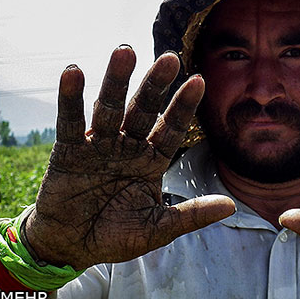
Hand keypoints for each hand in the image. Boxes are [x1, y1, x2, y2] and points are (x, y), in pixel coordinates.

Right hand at [25, 46, 234, 269]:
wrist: (73, 247)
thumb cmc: (117, 236)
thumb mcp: (158, 228)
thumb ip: (191, 214)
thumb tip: (231, 206)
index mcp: (152, 161)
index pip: (172, 129)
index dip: (184, 107)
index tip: (200, 81)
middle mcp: (128, 147)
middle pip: (144, 110)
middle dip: (156, 85)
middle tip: (170, 58)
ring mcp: (99, 146)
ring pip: (110, 108)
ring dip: (116, 80)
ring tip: (125, 51)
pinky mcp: (68, 151)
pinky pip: (70, 122)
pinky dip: (71, 98)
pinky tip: (74, 72)